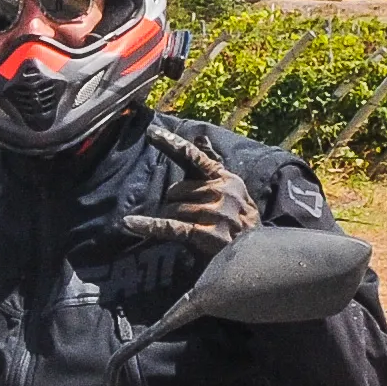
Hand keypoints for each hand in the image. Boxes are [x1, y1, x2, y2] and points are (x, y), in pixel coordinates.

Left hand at [117, 123, 259, 251]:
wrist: (256, 254)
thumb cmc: (239, 219)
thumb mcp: (232, 189)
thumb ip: (212, 165)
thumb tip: (200, 138)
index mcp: (225, 178)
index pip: (194, 157)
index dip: (171, 143)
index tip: (150, 131)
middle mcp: (221, 192)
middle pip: (177, 190)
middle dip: (176, 202)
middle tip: (189, 216)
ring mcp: (213, 213)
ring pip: (172, 209)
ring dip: (173, 218)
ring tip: (190, 228)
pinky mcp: (204, 234)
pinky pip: (169, 226)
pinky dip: (148, 225)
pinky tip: (130, 224)